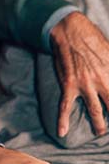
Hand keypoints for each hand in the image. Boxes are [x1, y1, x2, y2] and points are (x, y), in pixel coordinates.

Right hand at [50, 11, 108, 135]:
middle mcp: (102, 82)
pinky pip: (65, 105)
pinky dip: (63, 120)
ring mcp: (85, 85)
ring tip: (100, 132)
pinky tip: (62, 131)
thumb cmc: (94, 39)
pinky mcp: (69, 84)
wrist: (71, 31)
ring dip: (99, 124)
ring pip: (95, 110)